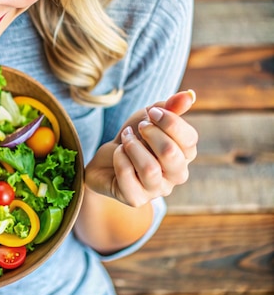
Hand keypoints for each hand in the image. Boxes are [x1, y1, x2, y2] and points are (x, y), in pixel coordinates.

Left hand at [85, 90, 198, 206]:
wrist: (105, 161)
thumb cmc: (133, 139)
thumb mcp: (150, 118)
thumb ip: (170, 107)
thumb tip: (189, 95)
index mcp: (185, 155)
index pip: (189, 139)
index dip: (169, 121)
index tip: (151, 113)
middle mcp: (176, 176)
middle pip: (171, 154)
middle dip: (150, 134)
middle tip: (139, 128)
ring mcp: (156, 190)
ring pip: (149, 169)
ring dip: (132, 147)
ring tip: (126, 139)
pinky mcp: (135, 199)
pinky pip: (127, 177)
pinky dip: (120, 159)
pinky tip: (118, 154)